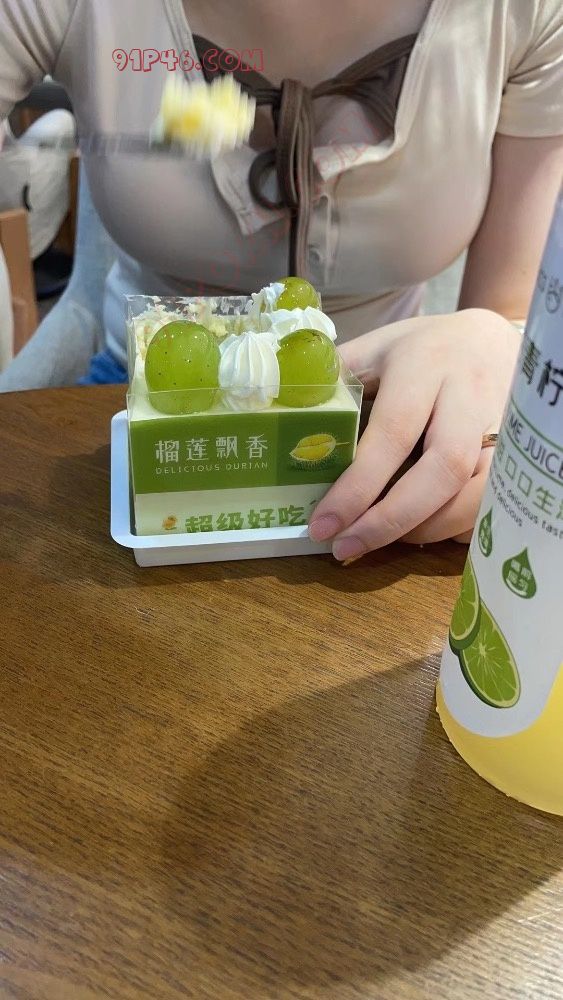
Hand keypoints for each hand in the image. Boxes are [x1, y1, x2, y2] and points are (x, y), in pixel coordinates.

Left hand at [309, 309, 520, 560]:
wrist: (494, 337)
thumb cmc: (422, 349)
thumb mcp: (375, 348)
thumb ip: (333, 379)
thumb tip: (278, 418)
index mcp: (425, 365)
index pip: (393, 433)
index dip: (358, 485)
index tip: (323, 524)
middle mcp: (469, 394)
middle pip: (443, 469)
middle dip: (392, 520)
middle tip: (347, 547)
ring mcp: (504, 424)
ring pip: (476, 493)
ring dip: (425, 530)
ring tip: (379, 540)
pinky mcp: (521, 452)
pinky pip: (495, 504)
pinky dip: (457, 528)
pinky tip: (421, 532)